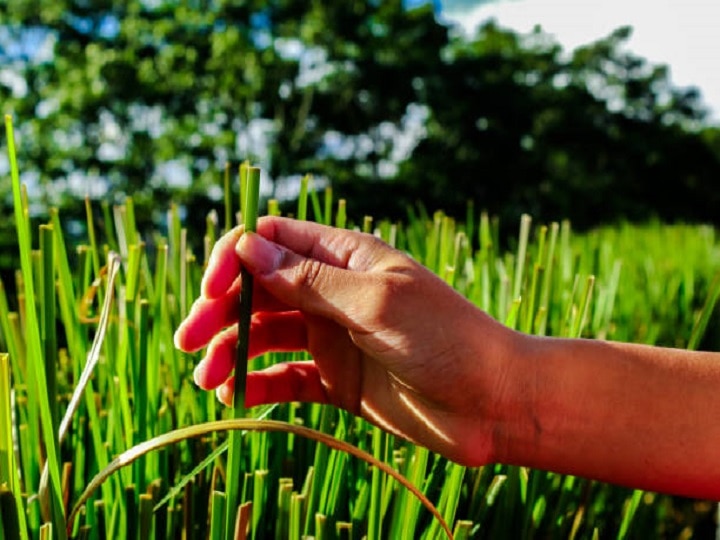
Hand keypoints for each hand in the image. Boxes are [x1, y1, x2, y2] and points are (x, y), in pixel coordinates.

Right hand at [174, 216, 517, 464]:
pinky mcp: (337, 381)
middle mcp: (334, 293)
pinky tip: (237, 396)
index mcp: (345, 257)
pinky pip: (287, 378)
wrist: (494, 403)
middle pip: (260, 290)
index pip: (273, 242)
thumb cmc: (446, 339)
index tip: (211, 291)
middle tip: (188, 341)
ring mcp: (334, 337)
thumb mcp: (376, 301)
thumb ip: (310, 280)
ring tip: (208, 379)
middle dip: (221, 311)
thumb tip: (247, 249)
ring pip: (266, 336)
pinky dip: (259, 385)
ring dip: (232, 352)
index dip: (235, 260)